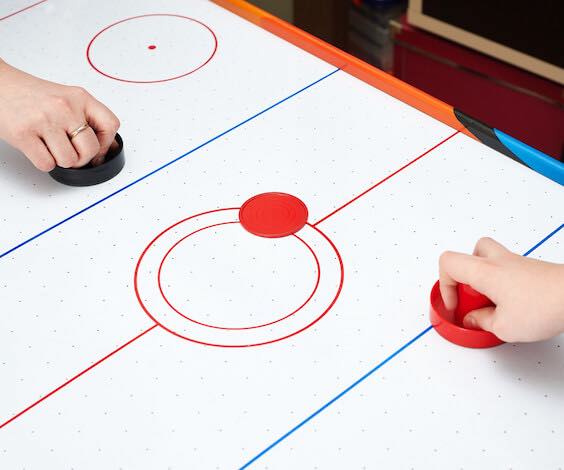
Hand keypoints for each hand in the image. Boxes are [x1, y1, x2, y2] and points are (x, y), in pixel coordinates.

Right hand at [0, 59, 119, 170]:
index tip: (97, 148)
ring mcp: (44, 121)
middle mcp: (64, 107)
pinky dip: (44, 163)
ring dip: (61, 160)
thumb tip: (108, 146)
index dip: (106, 143)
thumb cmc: (32, 95)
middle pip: (90, 149)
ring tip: (50, 146)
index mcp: (79, 97)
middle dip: (82, 158)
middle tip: (70, 152)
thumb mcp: (67, 99)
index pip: (110, 125)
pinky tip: (38, 148)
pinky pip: (47, 164)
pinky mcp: (24, 134)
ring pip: (69, 161)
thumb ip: (87, 118)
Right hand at [439, 237, 563, 341]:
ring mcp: (517, 263)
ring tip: (490, 301)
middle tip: (471, 298)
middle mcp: (499, 260)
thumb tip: (475, 319)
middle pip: (468, 254)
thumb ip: (482, 322)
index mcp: (484, 271)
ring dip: (483, 279)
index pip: (448, 263)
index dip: (445, 286)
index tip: (456, 304)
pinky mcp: (532, 270)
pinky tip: (511, 305)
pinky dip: (503, 285)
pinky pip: (507, 271)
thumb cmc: (546, 304)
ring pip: (489, 260)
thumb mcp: (504, 326)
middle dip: (463, 277)